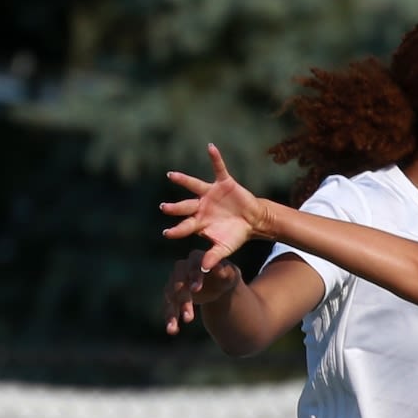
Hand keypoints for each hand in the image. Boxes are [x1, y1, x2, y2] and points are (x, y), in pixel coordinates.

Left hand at [161, 143, 267, 271]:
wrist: (253, 221)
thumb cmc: (235, 235)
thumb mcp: (225, 247)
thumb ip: (214, 257)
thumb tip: (205, 271)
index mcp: (199, 222)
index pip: (184, 226)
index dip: (176, 230)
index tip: (167, 233)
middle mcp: (200, 206)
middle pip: (184, 207)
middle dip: (175, 208)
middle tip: (163, 208)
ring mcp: (211, 194)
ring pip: (193, 185)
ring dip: (182, 180)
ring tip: (170, 176)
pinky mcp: (224, 183)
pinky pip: (218, 168)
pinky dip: (215, 158)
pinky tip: (210, 147)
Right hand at [162, 249, 242, 334]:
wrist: (220, 285)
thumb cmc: (227, 276)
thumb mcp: (230, 275)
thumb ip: (225, 271)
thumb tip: (219, 268)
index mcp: (196, 258)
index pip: (193, 266)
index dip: (194, 278)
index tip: (197, 290)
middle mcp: (182, 268)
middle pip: (179, 282)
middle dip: (183, 299)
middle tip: (189, 317)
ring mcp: (175, 281)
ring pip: (171, 296)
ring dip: (173, 312)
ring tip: (174, 329)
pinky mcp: (172, 294)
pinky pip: (169, 306)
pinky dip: (170, 318)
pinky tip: (172, 330)